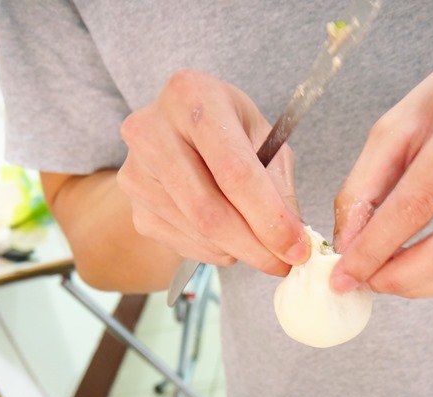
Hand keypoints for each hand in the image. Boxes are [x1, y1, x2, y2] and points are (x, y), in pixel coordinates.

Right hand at [117, 70, 309, 276]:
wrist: (177, 137)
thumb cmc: (227, 132)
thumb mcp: (262, 140)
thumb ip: (279, 187)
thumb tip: (295, 240)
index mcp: (191, 95)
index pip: (235, 171)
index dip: (270, 218)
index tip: (297, 248)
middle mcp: (152, 131)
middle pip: (210, 211)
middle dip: (254, 246)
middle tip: (284, 264)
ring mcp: (137, 173)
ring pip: (198, 234)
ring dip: (238, 250)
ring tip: (258, 243)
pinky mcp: (135, 208)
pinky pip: (185, 244)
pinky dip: (217, 251)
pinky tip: (228, 236)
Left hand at [332, 54, 432, 297]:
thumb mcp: (402, 123)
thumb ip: (365, 184)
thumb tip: (348, 247)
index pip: (420, 199)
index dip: (377, 246)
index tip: (346, 272)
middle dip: (403, 276)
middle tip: (370, 283)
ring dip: (424, 284)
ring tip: (391, 279)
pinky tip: (424, 270)